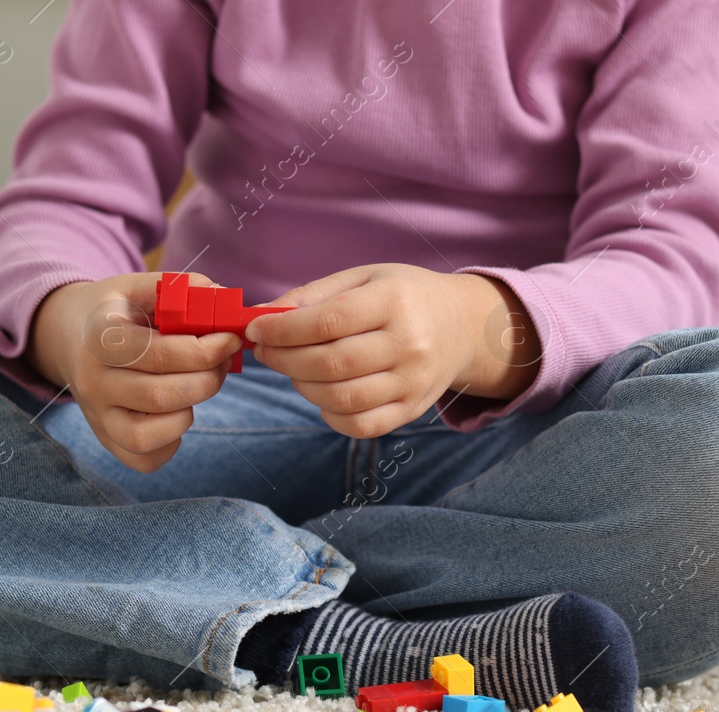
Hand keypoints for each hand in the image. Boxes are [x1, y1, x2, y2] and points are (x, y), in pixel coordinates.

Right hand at [29, 272, 241, 471]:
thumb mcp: (138, 286)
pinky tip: (177, 413)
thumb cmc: (116, 311)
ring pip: (147, 436)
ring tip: (196, 386)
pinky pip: (142, 459)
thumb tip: (223, 299)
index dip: (207, 350)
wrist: (70, 335)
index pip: (161, 355)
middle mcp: (92, 381)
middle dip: (207, 380)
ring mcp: (96, 415)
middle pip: (160, 396)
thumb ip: (181, 287)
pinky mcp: (104, 438)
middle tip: (222, 362)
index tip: (231, 339)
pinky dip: (170, 443)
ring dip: (188, 412)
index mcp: (100, 337)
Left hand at [246, 264, 538, 438]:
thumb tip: (262, 314)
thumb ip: (314, 295)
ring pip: (341, 399)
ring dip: (301, 386)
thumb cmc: (404, 297)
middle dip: (284, 359)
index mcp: (395, 301)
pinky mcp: (411, 410)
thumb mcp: (365, 278)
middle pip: (331, 363)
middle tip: (265, 351)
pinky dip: (330, 415)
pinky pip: (360, 426)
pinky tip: (321, 393)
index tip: (256, 329)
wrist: (462, 326)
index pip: (328, 322)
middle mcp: (409, 344)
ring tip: (293, 369)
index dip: (283, 329)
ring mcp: (412, 383)